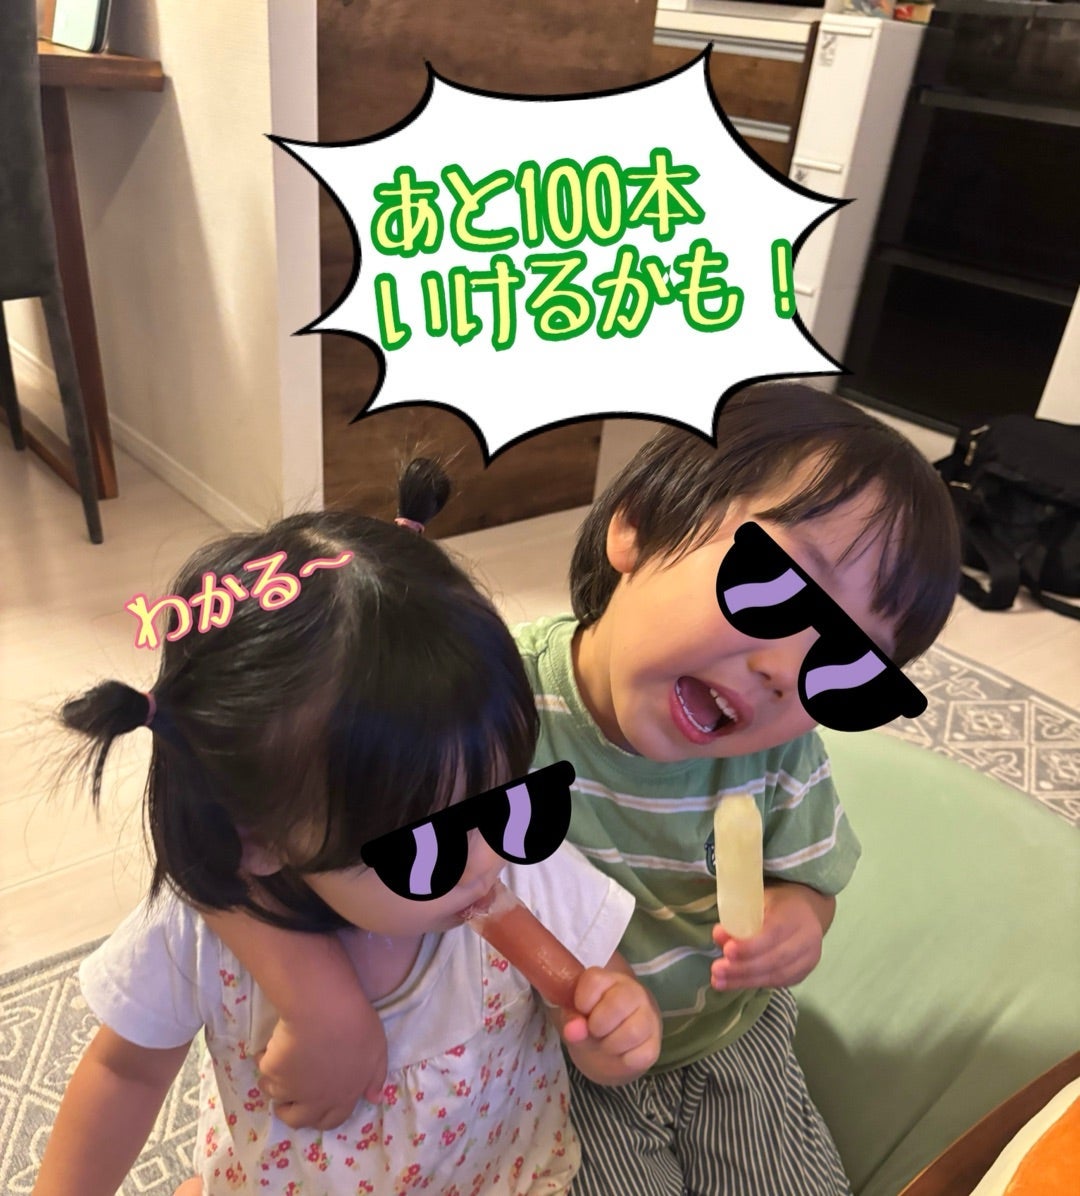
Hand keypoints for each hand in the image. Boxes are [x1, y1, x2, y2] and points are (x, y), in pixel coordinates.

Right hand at [255, 997, 387, 1129]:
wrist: (325, 1010)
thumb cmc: (357, 1026)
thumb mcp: (378, 1051)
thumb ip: (376, 1077)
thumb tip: (373, 1099)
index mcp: (343, 1096)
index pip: (331, 1120)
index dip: (321, 1116)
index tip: (314, 1106)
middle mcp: (316, 1100)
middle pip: (297, 1119)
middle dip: (289, 1112)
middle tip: (286, 1098)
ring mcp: (291, 1088)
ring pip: (276, 1094)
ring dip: (275, 1084)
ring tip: (277, 1066)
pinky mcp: (272, 1071)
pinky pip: (264, 1069)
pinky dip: (265, 1060)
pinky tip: (271, 1046)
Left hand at [560, 966, 660, 1085]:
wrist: (609, 1051)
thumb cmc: (590, 1025)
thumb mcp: (575, 1019)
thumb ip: (572, 1020)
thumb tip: (573, 1030)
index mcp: (609, 979)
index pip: (595, 980)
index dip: (583, 1000)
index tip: (580, 1010)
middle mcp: (634, 992)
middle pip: (618, 1004)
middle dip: (598, 1025)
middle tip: (594, 1031)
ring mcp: (649, 1017)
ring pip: (632, 1032)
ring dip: (611, 1045)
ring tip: (606, 1044)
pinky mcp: (655, 1044)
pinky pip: (641, 1055)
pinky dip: (625, 1061)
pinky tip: (620, 1055)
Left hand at [711, 883, 834, 991]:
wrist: (806, 910)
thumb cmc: (776, 902)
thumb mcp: (757, 899)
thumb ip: (739, 916)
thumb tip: (719, 936)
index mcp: (795, 914)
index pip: (773, 934)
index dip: (750, 946)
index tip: (727, 951)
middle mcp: (807, 939)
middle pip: (775, 959)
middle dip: (743, 968)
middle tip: (717, 970)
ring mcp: (808, 959)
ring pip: (776, 975)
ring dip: (744, 980)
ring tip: (719, 981)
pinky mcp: (802, 973)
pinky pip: (778, 982)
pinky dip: (754, 983)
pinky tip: (734, 983)